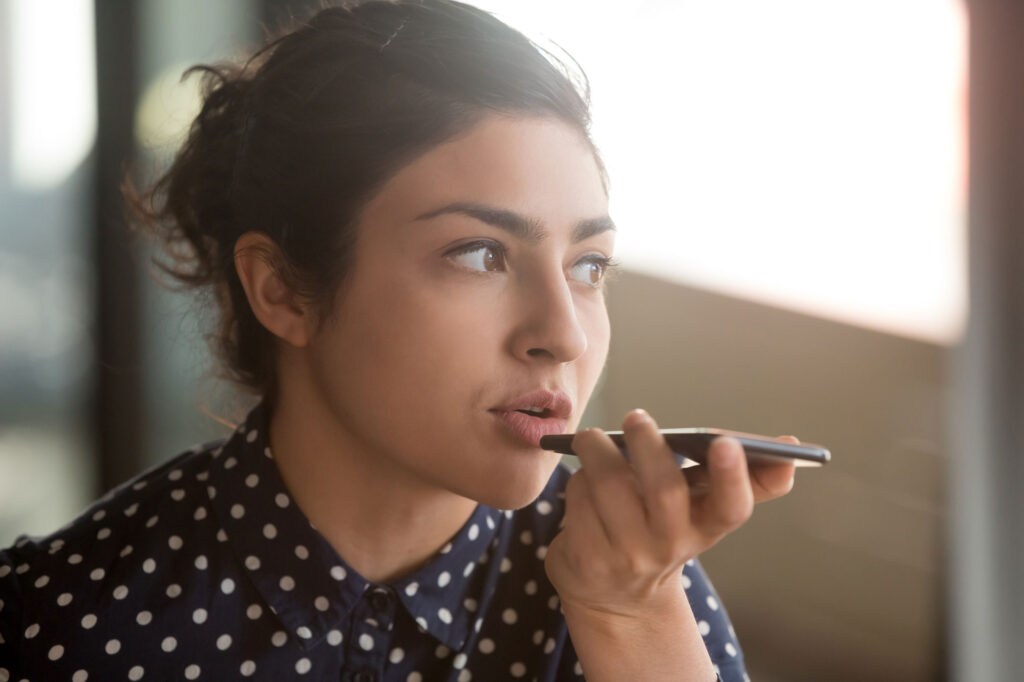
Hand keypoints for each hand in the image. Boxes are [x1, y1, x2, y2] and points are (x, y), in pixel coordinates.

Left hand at [544, 409, 795, 618]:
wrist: (615, 594)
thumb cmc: (660, 530)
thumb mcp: (700, 509)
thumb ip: (743, 478)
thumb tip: (792, 446)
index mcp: (706, 526)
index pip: (732, 508)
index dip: (734, 476)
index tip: (727, 442)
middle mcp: (671, 546)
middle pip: (665, 491)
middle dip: (649, 448)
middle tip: (638, 418)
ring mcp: (628, 557)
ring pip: (610, 487)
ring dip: (598, 453)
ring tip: (593, 439)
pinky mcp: (587, 560)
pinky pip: (578, 502)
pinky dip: (576, 481)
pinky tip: (580, 480)